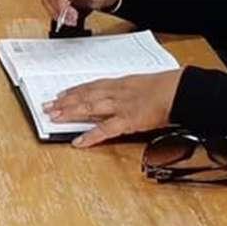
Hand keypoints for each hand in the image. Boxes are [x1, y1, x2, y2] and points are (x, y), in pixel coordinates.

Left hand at [45, 70, 181, 147]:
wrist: (179, 90)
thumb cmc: (166, 87)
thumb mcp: (143, 85)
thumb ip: (129, 91)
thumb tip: (121, 96)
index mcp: (120, 83)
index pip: (91, 86)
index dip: (74, 91)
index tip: (60, 94)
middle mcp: (116, 93)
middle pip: (85, 96)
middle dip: (64, 101)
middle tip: (47, 106)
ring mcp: (120, 107)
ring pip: (89, 108)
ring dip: (70, 112)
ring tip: (54, 117)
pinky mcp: (128, 121)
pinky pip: (105, 129)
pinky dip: (91, 136)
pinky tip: (78, 141)